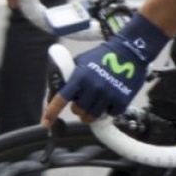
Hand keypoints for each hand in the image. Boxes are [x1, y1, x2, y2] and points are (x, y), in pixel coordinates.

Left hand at [43, 13, 169, 122]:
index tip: (45, 123)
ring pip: (92, 116)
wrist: (129, 51)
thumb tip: (55, 93)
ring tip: (94, 104)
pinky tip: (110, 99)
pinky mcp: (121, 100)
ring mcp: (108, 95)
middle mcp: (93, 87)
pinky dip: (108, 110)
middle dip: (78, 108)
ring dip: (90, 113)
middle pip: (78, 111)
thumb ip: (69, 76)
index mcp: (80, 77)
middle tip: (84, 100)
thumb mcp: (81, 61)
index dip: (51, 112)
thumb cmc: (102, 56)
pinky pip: (109, 114)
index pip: (61, 99)